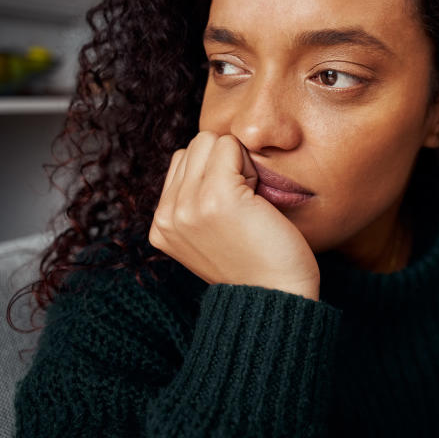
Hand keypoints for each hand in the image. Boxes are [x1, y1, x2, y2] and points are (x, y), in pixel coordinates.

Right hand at [149, 131, 319, 299]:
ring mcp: (187, 205)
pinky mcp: (216, 196)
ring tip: (249, 203)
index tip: (233, 212)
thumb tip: (207, 158)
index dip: (215, 175)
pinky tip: (258, 201)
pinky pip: (230, 145)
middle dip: (225, 164)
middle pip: (195, 146)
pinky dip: (251, 165)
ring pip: (210, 139)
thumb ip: (195, 203)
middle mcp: (167, 215)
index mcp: (162, 226)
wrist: (277, 297)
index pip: (182, 162)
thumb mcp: (209, 237)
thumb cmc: (258, 264)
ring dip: (237, 163)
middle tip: (245, 205)